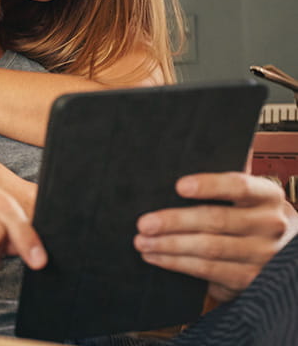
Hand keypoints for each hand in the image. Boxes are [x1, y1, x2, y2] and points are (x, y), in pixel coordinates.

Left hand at [134, 172, 297, 301]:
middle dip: (174, 221)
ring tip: (142, 241)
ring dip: (169, 245)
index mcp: (267, 195)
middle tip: (144, 223)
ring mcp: (261, 254)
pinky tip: (156, 256)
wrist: (282, 252)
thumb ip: (225, 174)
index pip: (239, 186)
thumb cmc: (252, 214)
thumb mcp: (248, 194)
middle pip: (216, 220)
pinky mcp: (249, 279)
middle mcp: (269, 224)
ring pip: (208, 248)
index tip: (179, 186)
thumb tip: (197, 145)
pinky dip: (176, 263)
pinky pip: (207, 270)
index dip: (209, 185)